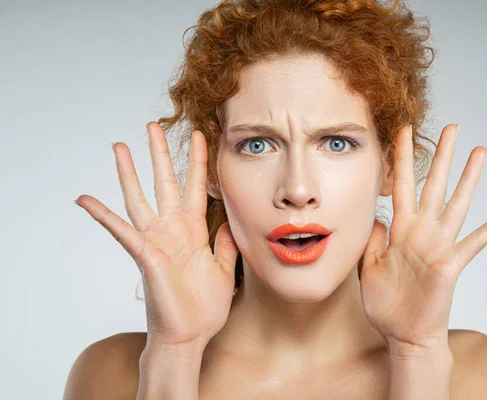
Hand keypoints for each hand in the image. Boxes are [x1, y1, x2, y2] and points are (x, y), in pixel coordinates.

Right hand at [74, 122, 238, 346]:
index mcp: (194, 230)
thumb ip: (226, 244)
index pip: (197, 187)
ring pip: (140, 198)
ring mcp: (157, 240)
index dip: (200, 162)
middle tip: (153, 126)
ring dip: (129, 172)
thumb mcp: (226, 269)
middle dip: (161, 154)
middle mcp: (173, 229)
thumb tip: (230, 222)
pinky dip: (102, 215)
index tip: (202, 136)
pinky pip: (121, 231)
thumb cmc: (205, 306)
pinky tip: (85, 198)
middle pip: (165, 182)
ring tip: (119, 146)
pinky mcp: (144, 255)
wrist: (190, 336)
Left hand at [360, 124, 486, 351]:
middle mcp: (421, 232)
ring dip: (469, 178)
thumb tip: (376, 216)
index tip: (400, 133)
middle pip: (432, 185)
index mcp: (400, 231)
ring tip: (481, 151)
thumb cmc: (386, 304)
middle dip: (440, 156)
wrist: (403, 336)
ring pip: (455, 204)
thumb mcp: (369, 267)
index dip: (400, 160)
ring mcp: (438, 246)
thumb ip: (373, 240)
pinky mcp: (450, 265)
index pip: (400, 186)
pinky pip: (475, 242)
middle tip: (451, 127)